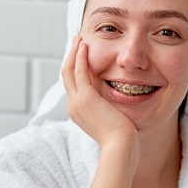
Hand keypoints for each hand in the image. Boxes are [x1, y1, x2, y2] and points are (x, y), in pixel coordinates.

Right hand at [62, 36, 137, 153]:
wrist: (120, 148)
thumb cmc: (121, 139)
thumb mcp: (112, 120)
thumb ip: (109, 109)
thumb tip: (116, 103)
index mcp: (79, 112)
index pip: (73, 85)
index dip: (75, 68)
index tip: (80, 55)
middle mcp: (74, 106)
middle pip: (66, 75)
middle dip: (71, 57)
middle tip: (76, 41)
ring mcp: (78, 102)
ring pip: (69, 71)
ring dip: (74, 53)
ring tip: (80, 39)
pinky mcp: (86, 98)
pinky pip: (80, 71)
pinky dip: (80, 57)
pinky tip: (85, 46)